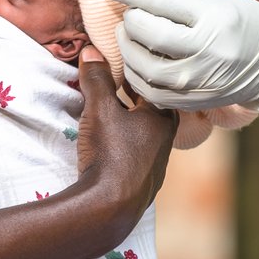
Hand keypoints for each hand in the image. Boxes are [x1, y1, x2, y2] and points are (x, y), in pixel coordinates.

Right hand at [71, 48, 175, 242]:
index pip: (156, 85)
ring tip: (113, 111)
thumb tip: (91, 51)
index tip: (126, 62)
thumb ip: (96, 80)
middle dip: (136, 96)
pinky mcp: (144, 183)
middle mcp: (166, 140)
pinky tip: (113, 144)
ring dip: (132, 121)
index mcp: (163, 118)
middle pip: (153, 109)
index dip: (139, 72)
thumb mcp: (100, 109)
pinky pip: (138, 153)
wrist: (110, 207)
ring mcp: (157, 164)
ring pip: (146, 133)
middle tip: (118, 83)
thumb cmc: (111, 151)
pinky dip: (128, 142)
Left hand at [100, 0, 258, 117]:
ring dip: (127, 47)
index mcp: (212, 16)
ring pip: (141, 65)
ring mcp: (198, 80)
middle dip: (130, 18)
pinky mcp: (191, 102)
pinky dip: (136, 73)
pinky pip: (148, 91)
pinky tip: (140, 59)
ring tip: (132, 35)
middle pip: (144, 32)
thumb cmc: (235, 18)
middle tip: (133, 13)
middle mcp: (206, 50)